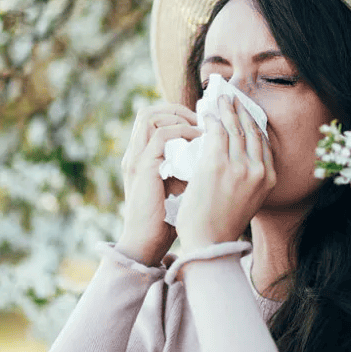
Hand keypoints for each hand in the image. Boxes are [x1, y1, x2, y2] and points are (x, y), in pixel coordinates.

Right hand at [116, 103, 200, 264]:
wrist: (148, 242)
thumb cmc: (167, 217)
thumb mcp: (179, 184)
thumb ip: (188, 165)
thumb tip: (215, 149)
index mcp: (140, 156)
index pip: (151, 119)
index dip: (175, 114)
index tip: (201, 121)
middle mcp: (134, 153)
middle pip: (148, 112)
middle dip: (177, 109)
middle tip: (202, 118)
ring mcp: (136, 158)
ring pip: (150, 116)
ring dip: (179, 117)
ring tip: (200, 127)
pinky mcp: (143, 167)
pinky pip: (159, 135)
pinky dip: (181, 131)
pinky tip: (199, 139)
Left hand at [175, 94, 275, 249]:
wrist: (208, 243)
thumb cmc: (222, 223)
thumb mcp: (248, 199)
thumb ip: (249, 177)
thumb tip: (238, 154)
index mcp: (268, 179)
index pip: (264, 142)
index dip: (254, 123)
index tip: (246, 112)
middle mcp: (258, 170)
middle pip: (252, 130)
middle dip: (241, 111)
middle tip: (232, 98)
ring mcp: (238, 167)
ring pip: (234, 128)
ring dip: (227, 110)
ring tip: (220, 99)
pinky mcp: (216, 165)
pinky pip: (216, 133)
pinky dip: (212, 121)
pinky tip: (207, 115)